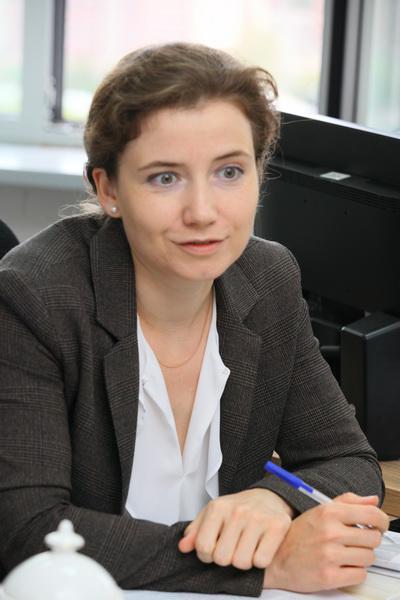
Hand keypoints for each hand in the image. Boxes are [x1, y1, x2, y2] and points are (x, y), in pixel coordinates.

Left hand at [178, 489, 292, 568]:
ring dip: (243, 560)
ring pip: (242, 562)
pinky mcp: (277, 526)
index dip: (207, 554)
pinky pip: (261, 561)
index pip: (203, 547)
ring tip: (246, 546)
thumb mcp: (213, 513)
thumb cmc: (237, 509)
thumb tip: (183, 547)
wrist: (268, 497)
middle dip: (226, 558)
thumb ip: (196, 531)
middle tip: (232, 547)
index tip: (214, 548)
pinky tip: (260, 546)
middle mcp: (237, 512)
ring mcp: (258, 519)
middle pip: (222, 558)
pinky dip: (260, 560)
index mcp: (218, 507)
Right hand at [263, 493, 388, 591]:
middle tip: (357, 541)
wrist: (275, 559)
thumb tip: (373, 500)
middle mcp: (330, 532)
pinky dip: (355, 572)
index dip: (382, 521)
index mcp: (329, 513)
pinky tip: (342, 566)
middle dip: (369, 541)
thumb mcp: (319, 511)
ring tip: (346, 554)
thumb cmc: (298, 535)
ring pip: (368, 558)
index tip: (380, 525)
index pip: (371, 514)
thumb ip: (347, 502)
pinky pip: (360, 575)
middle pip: (373, 538)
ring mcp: (329, 555)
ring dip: (361, 557)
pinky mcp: (329, 576)